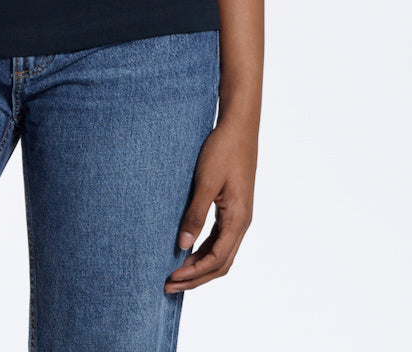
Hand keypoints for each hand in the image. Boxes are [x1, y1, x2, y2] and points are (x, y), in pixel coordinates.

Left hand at [164, 112, 257, 291]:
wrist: (239, 127)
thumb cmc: (223, 150)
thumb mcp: (206, 182)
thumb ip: (195, 214)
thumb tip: (182, 246)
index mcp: (238, 219)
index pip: (216, 260)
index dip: (193, 273)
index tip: (170, 278)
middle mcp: (242, 222)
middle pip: (221, 264)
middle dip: (196, 278)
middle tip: (169, 285)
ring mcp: (240, 216)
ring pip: (222, 253)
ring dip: (200, 267)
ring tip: (176, 273)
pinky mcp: (235, 208)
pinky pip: (221, 239)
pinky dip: (205, 251)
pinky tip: (189, 250)